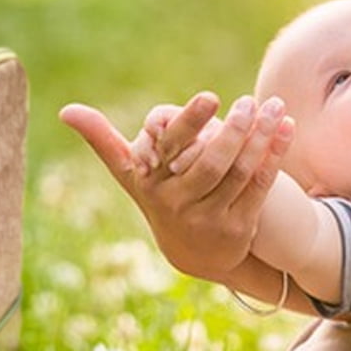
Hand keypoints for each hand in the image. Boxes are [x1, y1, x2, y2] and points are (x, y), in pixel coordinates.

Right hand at [60, 92, 293, 281]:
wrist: (192, 253)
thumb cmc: (158, 193)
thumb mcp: (130, 173)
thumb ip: (101, 139)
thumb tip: (65, 110)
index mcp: (150, 183)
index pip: (171, 149)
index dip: (190, 124)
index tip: (211, 96)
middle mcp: (177, 204)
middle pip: (211, 165)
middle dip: (233, 131)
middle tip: (249, 101)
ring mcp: (210, 219)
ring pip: (240, 174)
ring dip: (260, 139)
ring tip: (274, 106)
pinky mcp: (239, 228)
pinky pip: (261, 186)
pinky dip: (275, 155)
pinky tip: (285, 126)